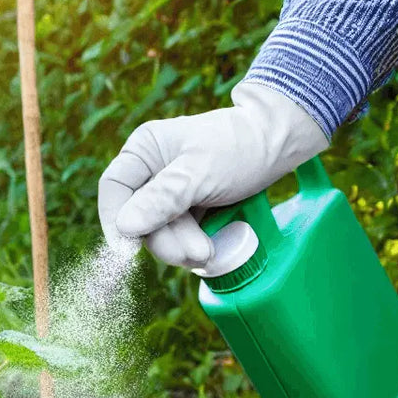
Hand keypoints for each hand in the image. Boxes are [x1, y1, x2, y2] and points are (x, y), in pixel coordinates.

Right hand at [98, 82, 328, 269]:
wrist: (283, 143)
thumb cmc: (241, 145)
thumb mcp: (199, 172)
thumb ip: (161, 200)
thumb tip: (125, 228)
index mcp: (144, 150)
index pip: (114, 189)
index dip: (115, 220)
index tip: (128, 249)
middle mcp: (151, 171)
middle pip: (138, 218)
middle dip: (165, 240)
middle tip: (194, 254)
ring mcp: (168, 192)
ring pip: (160, 232)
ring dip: (181, 247)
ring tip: (209, 252)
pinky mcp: (187, 208)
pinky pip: (178, 235)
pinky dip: (191, 246)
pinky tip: (210, 249)